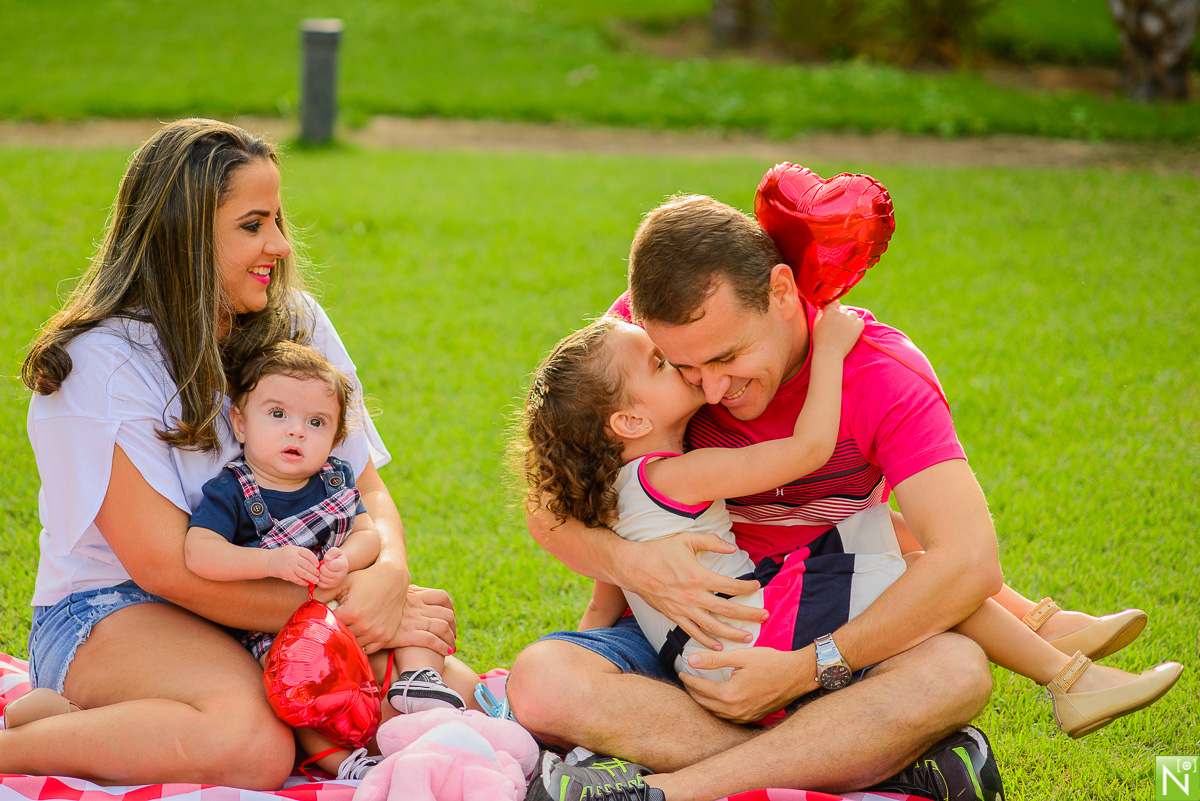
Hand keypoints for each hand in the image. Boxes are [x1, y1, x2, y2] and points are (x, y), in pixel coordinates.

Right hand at [266, 545, 320, 585]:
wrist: (268, 561)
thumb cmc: (282, 555)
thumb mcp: (291, 549)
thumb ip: (301, 553)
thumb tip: (315, 562)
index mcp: (295, 550)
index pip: (309, 554)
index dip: (315, 560)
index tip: (317, 565)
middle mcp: (293, 557)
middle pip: (308, 565)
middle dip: (315, 571)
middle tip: (318, 574)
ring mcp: (290, 566)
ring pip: (304, 573)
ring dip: (311, 578)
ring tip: (316, 580)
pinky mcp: (287, 574)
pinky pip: (298, 580)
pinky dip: (303, 582)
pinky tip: (306, 583)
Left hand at [317, 547, 348, 588]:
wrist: (340, 567)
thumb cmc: (337, 558)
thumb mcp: (336, 551)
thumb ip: (332, 552)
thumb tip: (327, 558)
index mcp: (343, 566)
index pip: (329, 564)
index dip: (326, 561)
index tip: (329, 561)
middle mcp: (341, 576)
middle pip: (324, 571)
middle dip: (322, 567)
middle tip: (325, 565)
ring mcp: (336, 583)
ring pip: (321, 578)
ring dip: (319, 573)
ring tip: (324, 570)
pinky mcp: (330, 587)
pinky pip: (319, 584)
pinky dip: (319, 579)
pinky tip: (323, 575)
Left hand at [318, 558, 455, 654]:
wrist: (394, 579)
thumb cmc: (366, 579)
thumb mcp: (344, 581)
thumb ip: (323, 592)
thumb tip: (308, 604)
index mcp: (352, 613)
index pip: (329, 627)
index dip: (323, 624)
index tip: (321, 621)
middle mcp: (365, 626)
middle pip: (341, 638)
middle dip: (335, 632)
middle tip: (333, 627)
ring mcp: (377, 633)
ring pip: (354, 645)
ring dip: (349, 639)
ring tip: (346, 629)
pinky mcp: (386, 637)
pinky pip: (368, 649)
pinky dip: (362, 644)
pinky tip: (358, 634)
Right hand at [622, 534, 763, 649]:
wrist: (633, 567)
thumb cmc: (659, 551)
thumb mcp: (686, 540)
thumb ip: (711, 542)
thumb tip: (733, 547)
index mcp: (699, 577)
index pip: (731, 586)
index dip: (748, 588)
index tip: (757, 587)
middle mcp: (693, 596)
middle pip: (728, 610)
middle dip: (749, 615)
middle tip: (765, 617)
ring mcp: (684, 609)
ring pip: (713, 627)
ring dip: (733, 634)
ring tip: (748, 637)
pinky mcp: (674, 616)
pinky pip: (693, 632)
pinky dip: (707, 641)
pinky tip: (719, 646)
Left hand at [679, 647, 811, 723]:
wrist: (797, 675)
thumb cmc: (771, 662)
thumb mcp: (741, 656)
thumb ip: (714, 659)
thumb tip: (691, 660)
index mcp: (730, 695)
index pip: (700, 689)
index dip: (688, 680)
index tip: (681, 672)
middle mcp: (735, 711)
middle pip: (705, 703)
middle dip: (693, 692)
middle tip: (686, 682)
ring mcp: (745, 717)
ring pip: (715, 713)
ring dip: (704, 702)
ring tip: (697, 691)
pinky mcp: (753, 719)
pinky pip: (728, 717)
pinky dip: (718, 709)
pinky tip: (716, 701)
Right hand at [812, 301, 863, 357]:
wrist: (829, 353)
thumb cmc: (820, 340)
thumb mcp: (816, 324)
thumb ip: (821, 313)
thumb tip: (825, 308)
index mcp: (830, 310)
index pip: (835, 302)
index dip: (834, 308)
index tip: (832, 314)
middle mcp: (841, 312)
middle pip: (844, 309)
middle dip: (841, 315)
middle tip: (837, 326)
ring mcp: (851, 319)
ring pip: (852, 314)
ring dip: (849, 319)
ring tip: (844, 329)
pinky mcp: (858, 326)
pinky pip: (860, 321)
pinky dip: (857, 325)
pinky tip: (850, 332)